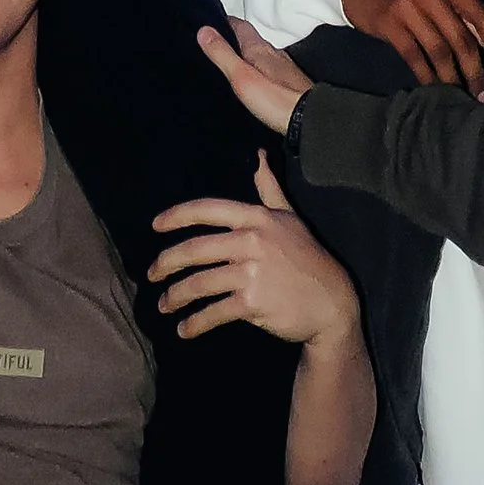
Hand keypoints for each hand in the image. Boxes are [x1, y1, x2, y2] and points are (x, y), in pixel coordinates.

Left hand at [149, 154, 357, 344]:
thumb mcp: (289, 217)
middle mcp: (251, 240)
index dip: (177, 216)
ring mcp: (252, 272)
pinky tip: (185, 329)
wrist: (331, 302)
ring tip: (164, 305)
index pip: (208, 210)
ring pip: (200, 283)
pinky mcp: (253, 302)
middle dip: (167, 263)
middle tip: (151, 275)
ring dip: (176, 296)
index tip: (155, 226)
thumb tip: (259, 155)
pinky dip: (195, 323)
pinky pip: (214, 312)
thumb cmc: (307, 257)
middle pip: (196, 249)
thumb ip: (268, 187)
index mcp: (256, 217)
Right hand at [196, 19, 313, 138]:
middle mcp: (274, 55)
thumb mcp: (241, 77)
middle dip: (236, 39)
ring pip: (262, 56)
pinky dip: (259, 72)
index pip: (241, 26)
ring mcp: (285, 70)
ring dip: (248, 56)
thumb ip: (222, 54)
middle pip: (252, 40)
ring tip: (234, 63)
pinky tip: (256, 84)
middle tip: (220, 42)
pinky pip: (270, 72)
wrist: (309, 120)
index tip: (213, 21)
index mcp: (260, 49)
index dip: (226, 22)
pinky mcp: (290, 85)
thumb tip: (203, 30)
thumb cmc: (275, 99)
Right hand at [343, 0, 483, 98]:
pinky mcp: (389, 24)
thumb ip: (453, 8)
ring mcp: (409, 7)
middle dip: (476, 70)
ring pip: (440, 50)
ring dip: (453, 78)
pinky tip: (433, 90)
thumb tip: (481, 44)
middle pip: (461, 37)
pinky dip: (427, 76)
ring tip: (461, 97)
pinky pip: (415, 56)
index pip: (480, 13)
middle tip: (483, 94)